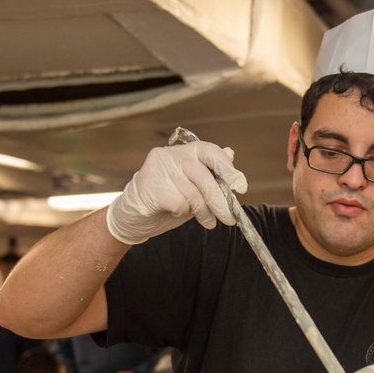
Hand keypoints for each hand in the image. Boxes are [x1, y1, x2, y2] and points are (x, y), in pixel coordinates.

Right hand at [106, 141, 247, 244]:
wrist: (133, 218)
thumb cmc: (166, 201)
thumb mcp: (194, 187)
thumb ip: (210, 173)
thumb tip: (230, 154)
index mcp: (184, 151)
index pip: (210, 151)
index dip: (227, 169)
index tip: (240, 186)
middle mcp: (170, 155)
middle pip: (204, 177)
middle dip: (220, 201)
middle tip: (229, 218)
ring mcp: (158, 169)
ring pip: (193, 193)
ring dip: (204, 212)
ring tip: (206, 221)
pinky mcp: (149, 186)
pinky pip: (179, 203)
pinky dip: (182, 213)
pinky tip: (176, 212)